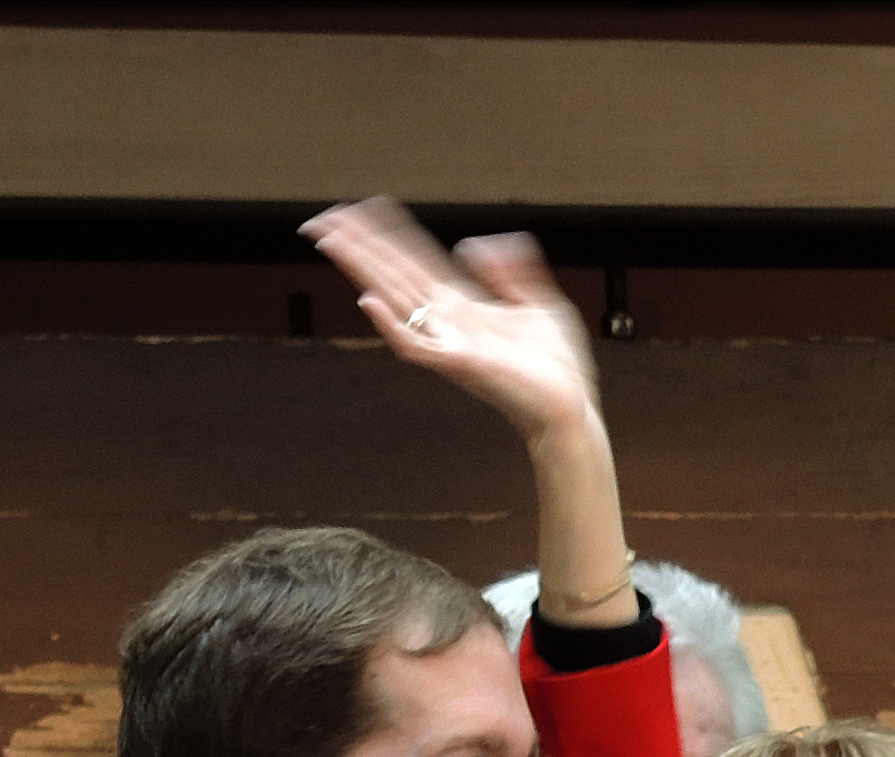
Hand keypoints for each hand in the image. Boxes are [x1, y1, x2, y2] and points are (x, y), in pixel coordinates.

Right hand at [303, 198, 599, 450]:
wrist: (573, 409)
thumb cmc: (558, 369)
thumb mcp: (540, 304)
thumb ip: (513, 270)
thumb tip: (471, 245)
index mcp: (464, 305)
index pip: (415, 259)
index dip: (387, 232)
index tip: (359, 208)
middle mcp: (448, 322)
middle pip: (394, 273)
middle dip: (359, 246)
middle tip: (321, 221)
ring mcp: (450, 343)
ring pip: (395, 299)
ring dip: (362, 271)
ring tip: (332, 243)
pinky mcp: (461, 365)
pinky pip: (417, 347)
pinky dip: (392, 327)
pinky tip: (369, 304)